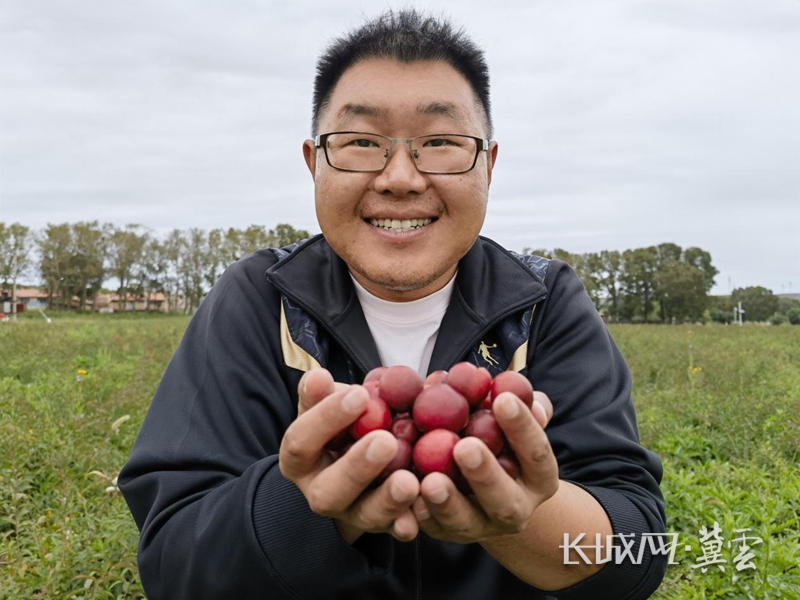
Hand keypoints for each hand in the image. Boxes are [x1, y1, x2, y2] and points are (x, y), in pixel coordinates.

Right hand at [279, 368, 420, 543]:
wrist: (361, 447)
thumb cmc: (344, 420)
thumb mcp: (329, 402)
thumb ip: (323, 392)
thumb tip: (318, 378)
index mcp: (300, 459)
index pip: (302, 441)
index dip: (327, 419)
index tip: (359, 395)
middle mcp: (320, 491)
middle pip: (329, 490)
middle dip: (357, 467)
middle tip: (384, 441)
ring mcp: (352, 513)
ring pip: (365, 515)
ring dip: (387, 499)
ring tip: (409, 481)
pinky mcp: (383, 524)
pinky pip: (396, 529)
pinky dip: (408, 523)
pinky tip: (420, 518)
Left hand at [412, 391, 558, 542]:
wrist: (487, 488)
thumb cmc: (501, 437)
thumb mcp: (515, 418)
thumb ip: (521, 401)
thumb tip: (510, 386)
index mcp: (538, 478)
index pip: (536, 453)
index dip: (522, 428)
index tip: (502, 399)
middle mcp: (514, 509)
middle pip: (504, 500)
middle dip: (485, 474)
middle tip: (464, 447)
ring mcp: (480, 526)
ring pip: (466, 522)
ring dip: (448, 502)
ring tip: (431, 480)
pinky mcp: (447, 533)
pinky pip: (432, 529)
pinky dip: (420, 517)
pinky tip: (408, 501)